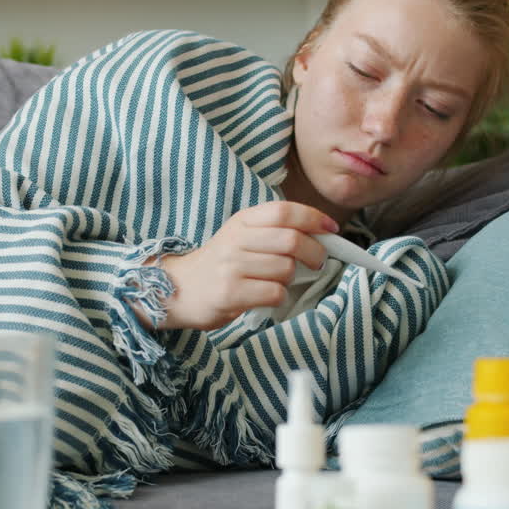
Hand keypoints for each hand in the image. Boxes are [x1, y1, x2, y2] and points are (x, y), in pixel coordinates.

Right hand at [154, 202, 337, 330]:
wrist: (176, 289)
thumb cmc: (219, 265)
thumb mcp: (241, 237)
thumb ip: (274, 232)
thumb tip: (323, 233)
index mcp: (242, 221)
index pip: (285, 211)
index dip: (314, 218)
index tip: (332, 230)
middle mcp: (236, 239)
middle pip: (292, 240)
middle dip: (315, 253)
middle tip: (317, 262)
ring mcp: (231, 266)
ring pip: (285, 269)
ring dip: (290, 279)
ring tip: (275, 281)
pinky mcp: (230, 292)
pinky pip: (274, 293)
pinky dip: (278, 297)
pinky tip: (264, 296)